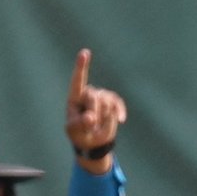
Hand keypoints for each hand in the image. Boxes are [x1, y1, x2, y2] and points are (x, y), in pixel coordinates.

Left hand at [65, 48, 125, 164]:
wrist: (93, 142)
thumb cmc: (80, 135)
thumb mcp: (76, 133)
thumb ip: (80, 125)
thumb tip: (91, 118)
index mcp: (75, 98)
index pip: (78, 81)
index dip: (81, 66)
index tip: (85, 53)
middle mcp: (88, 94)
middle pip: (93, 95)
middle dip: (94, 111)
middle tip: (92, 126)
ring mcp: (101, 97)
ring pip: (106, 101)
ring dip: (104, 119)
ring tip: (99, 129)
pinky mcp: (112, 103)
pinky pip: (117, 104)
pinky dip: (118, 112)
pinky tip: (122, 120)